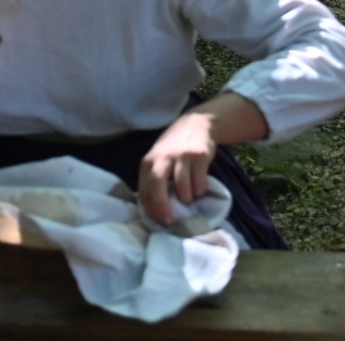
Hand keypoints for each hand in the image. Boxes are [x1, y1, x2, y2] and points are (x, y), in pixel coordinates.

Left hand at [138, 110, 220, 226]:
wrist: (196, 124)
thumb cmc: (173, 148)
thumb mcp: (159, 159)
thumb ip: (155, 178)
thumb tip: (154, 208)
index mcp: (149, 160)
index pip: (144, 185)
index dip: (150, 206)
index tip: (157, 221)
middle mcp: (163, 156)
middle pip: (157, 182)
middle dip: (162, 204)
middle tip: (169, 220)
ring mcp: (182, 155)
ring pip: (182, 186)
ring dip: (187, 198)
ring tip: (189, 198)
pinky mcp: (200, 155)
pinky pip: (200, 181)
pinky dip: (200, 190)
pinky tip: (199, 187)